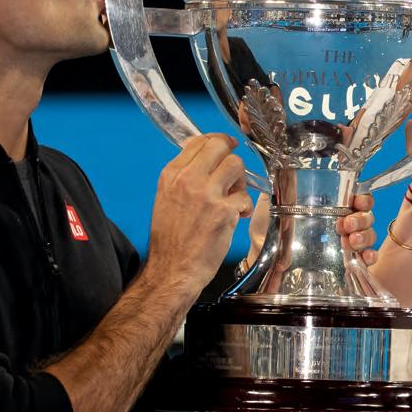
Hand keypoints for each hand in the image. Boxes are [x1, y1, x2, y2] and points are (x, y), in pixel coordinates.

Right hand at [147, 133, 252, 293]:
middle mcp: (188, 180)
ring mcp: (207, 194)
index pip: (199, 141)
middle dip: (231, 157)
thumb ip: (184, 177)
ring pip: (236, 165)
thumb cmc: (170, 239)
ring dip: (240, 181)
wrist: (172, 269)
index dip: (218, 142)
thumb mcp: (166, 198)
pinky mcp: (224, 211)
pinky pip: (245, 197)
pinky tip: (236, 218)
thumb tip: (205, 159)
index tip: (225, 147)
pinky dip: (244, 208)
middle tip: (233, 173)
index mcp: (172, 175)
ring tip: (233, 198)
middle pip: (220, 146)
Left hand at [246, 192, 376, 265]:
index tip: (357, 201)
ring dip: (364, 237)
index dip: (363, 198)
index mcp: (330, 205)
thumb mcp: (271, 202)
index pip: (356, 198)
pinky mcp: (344, 263)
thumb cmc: (267, 227)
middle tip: (344, 225)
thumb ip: (280, 186)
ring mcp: (344, 243)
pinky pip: (365, 259)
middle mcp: (341, 222)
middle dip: (361, 219)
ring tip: (350, 241)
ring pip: (368, 236)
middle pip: (366, 217)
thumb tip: (281, 170)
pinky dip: (369, 257)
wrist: (260, 255)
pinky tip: (364, 257)